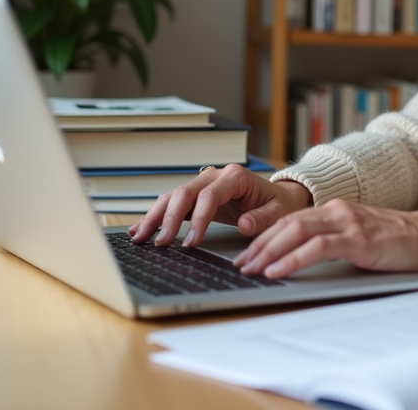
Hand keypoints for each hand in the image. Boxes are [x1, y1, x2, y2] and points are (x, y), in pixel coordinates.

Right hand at [128, 164, 312, 247]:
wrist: (277, 195)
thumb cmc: (277, 203)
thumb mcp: (278, 212)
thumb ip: (262, 218)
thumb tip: (244, 224)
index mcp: (235, 177)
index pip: (210, 196)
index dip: (198, 219)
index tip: (191, 242)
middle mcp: (214, 175)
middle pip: (185, 193)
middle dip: (169, 218)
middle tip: (160, 243)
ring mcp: (202, 183)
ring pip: (173, 196)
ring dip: (155, 216)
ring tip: (139, 236)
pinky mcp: (195, 195)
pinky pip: (172, 203)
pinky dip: (156, 215)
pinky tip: (140, 228)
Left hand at [231, 199, 417, 278]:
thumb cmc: (395, 242)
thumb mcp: (357, 237)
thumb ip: (332, 242)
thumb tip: (301, 260)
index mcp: (334, 210)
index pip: (290, 220)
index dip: (265, 236)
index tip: (247, 254)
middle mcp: (337, 211)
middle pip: (287, 224)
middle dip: (260, 245)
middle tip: (241, 264)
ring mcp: (347, 223)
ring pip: (296, 231)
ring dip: (269, 251)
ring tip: (252, 268)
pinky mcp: (358, 239)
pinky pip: (317, 248)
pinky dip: (293, 258)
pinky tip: (278, 270)